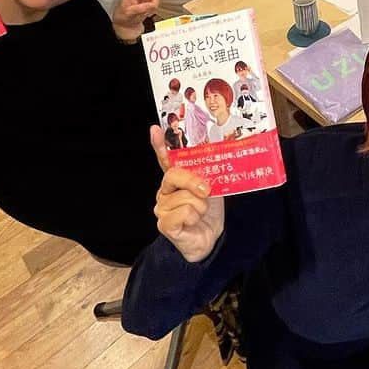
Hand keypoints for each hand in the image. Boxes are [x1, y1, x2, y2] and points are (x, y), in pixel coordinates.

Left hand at [111, 0, 177, 41]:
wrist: (128, 26)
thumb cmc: (124, 16)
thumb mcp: (127, 12)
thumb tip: (150, 6)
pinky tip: (145, 13)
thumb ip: (139, 8)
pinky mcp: (152, 3)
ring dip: (150, 7)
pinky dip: (151, 10)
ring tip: (141, 12)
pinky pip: (156, 5)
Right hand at [149, 127, 224, 262]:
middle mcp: (165, 190)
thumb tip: (212, 155)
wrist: (211, 238)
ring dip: (201, 206)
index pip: (165, 159)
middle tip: (207, 191)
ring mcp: (162, 207)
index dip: (159, 144)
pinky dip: (194, 217)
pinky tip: (193, 222)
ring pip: (185, 197)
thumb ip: (207, 172)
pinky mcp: (164, 224)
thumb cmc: (209, 211)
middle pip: (175, 175)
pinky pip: (184, 213)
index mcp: (176, 178)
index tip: (155, 129)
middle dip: (194, 182)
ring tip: (200, 213)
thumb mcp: (212, 186)